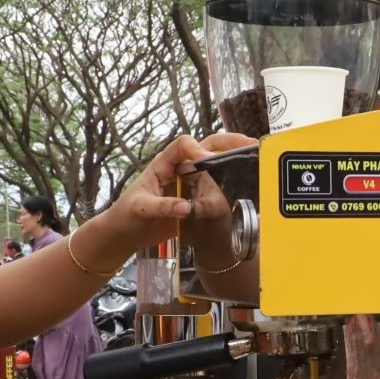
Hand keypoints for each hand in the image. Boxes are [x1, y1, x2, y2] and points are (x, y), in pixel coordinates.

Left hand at [100, 132, 255, 246]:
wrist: (126, 235)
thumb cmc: (126, 216)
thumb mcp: (141, 210)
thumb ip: (163, 207)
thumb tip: (187, 208)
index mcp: (163, 164)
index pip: (183, 145)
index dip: (197, 149)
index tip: (209, 160)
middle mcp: (179, 170)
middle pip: (206, 147)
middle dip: (229, 143)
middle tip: (251, 144)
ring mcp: (189, 184)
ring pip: (215, 168)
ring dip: (233, 163)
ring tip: (253, 163)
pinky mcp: (196, 200)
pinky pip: (216, 190)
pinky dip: (230, 186)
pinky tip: (245, 185)